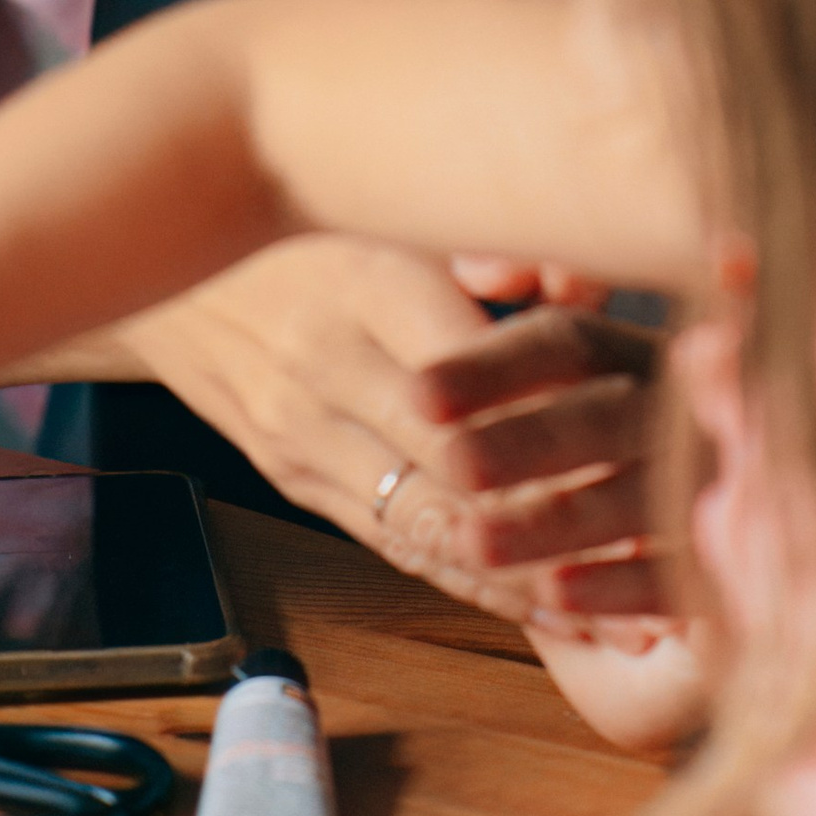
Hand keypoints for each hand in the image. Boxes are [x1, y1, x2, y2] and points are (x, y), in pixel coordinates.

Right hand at [119, 236, 671, 618]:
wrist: (158, 241)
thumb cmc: (311, 205)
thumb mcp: (401, 198)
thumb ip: (505, 245)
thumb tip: (589, 289)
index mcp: (367, 284)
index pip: (473, 389)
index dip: (555, 439)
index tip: (643, 468)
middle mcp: (328, 369)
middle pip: (452, 477)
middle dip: (556, 533)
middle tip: (657, 572)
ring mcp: (300, 436)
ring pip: (422, 529)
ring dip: (520, 579)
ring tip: (620, 617)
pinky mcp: (291, 478)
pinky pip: (388, 542)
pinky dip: (467, 578)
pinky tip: (541, 605)